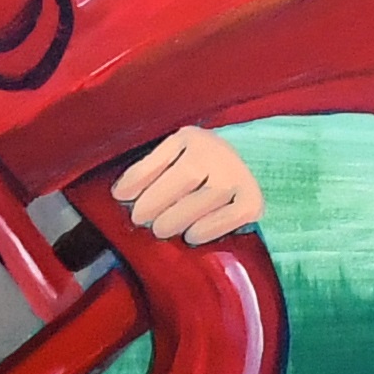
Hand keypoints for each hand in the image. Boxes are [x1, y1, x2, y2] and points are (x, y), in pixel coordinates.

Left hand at [112, 126, 263, 245]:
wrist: (238, 176)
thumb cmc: (193, 172)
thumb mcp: (169, 160)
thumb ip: (145, 171)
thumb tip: (120, 194)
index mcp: (192, 138)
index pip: (163, 158)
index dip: (138, 178)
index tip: (120, 196)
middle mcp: (220, 152)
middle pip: (186, 176)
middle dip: (157, 202)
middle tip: (142, 220)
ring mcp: (239, 176)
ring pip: (207, 197)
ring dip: (179, 217)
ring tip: (162, 229)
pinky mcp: (253, 202)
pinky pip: (232, 216)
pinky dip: (209, 228)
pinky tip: (192, 234)